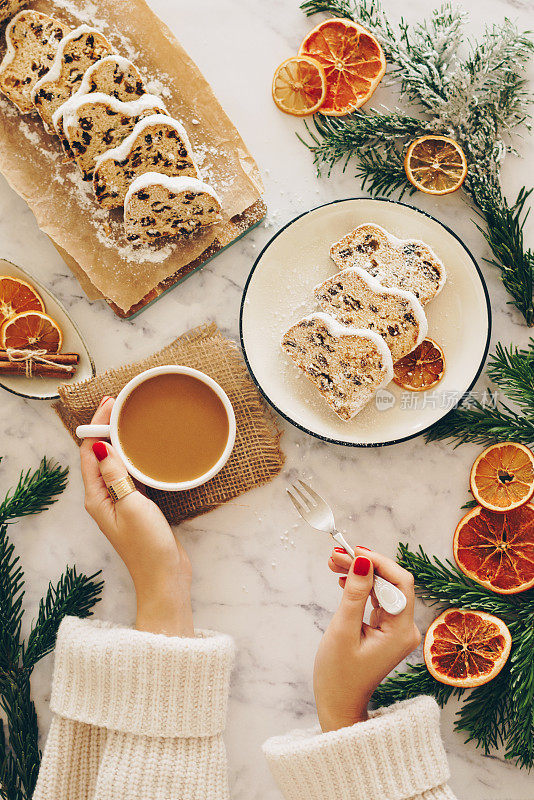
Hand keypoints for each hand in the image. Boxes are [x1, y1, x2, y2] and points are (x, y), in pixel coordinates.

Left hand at [80, 396, 193, 636]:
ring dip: (121, 442)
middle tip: (121, 404)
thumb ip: (116, 474)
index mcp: (96, 497)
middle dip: (107, 429)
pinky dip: (135, 458)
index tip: (110, 405)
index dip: (96, 426)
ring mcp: (121, 502)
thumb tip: (100, 445)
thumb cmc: (147, 546)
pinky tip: (146, 450)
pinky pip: (132, 475)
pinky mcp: (138, 507)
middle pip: (100, 455)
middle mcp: (104, 498)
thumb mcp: (131, 505)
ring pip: (117, 464)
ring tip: (131, 420)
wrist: (165, 577)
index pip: (89, 452)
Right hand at [313, 546, 419, 731]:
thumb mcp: (343, 631)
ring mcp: (397, 630)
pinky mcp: (386, 630)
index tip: (354, 551)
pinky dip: (361, 587)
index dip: (379, 562)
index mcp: (401, 631)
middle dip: (366, 565)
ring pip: (383, 589)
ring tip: (334, 563)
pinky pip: (378, 600)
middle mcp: (405, 629)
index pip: (400, 583)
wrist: (339, 705)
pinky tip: (343, 580)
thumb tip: (363, 561)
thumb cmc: (338, 675)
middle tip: (336, 555)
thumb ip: (355, 594)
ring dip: (361, 574)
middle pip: (392, 583)